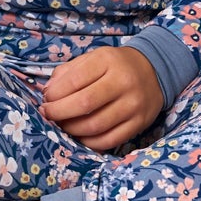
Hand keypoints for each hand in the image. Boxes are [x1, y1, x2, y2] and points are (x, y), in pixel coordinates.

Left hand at [42, 47, 163, 151]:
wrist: (154, 71)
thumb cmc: (115, 66)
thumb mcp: (93, 58)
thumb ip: (68, 72)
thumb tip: (47, 92)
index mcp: (107, 61)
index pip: (75, 80)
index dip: (55, 94)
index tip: (46, 100)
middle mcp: (123, 82)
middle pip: (84, 104)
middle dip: (59, 113)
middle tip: (48, 115)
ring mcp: (133, 105)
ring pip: (96, 125)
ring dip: (72, 129)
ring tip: (62, 125)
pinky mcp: (139, 123)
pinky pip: (110, 140)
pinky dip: (90, 142)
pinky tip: (80, 136)